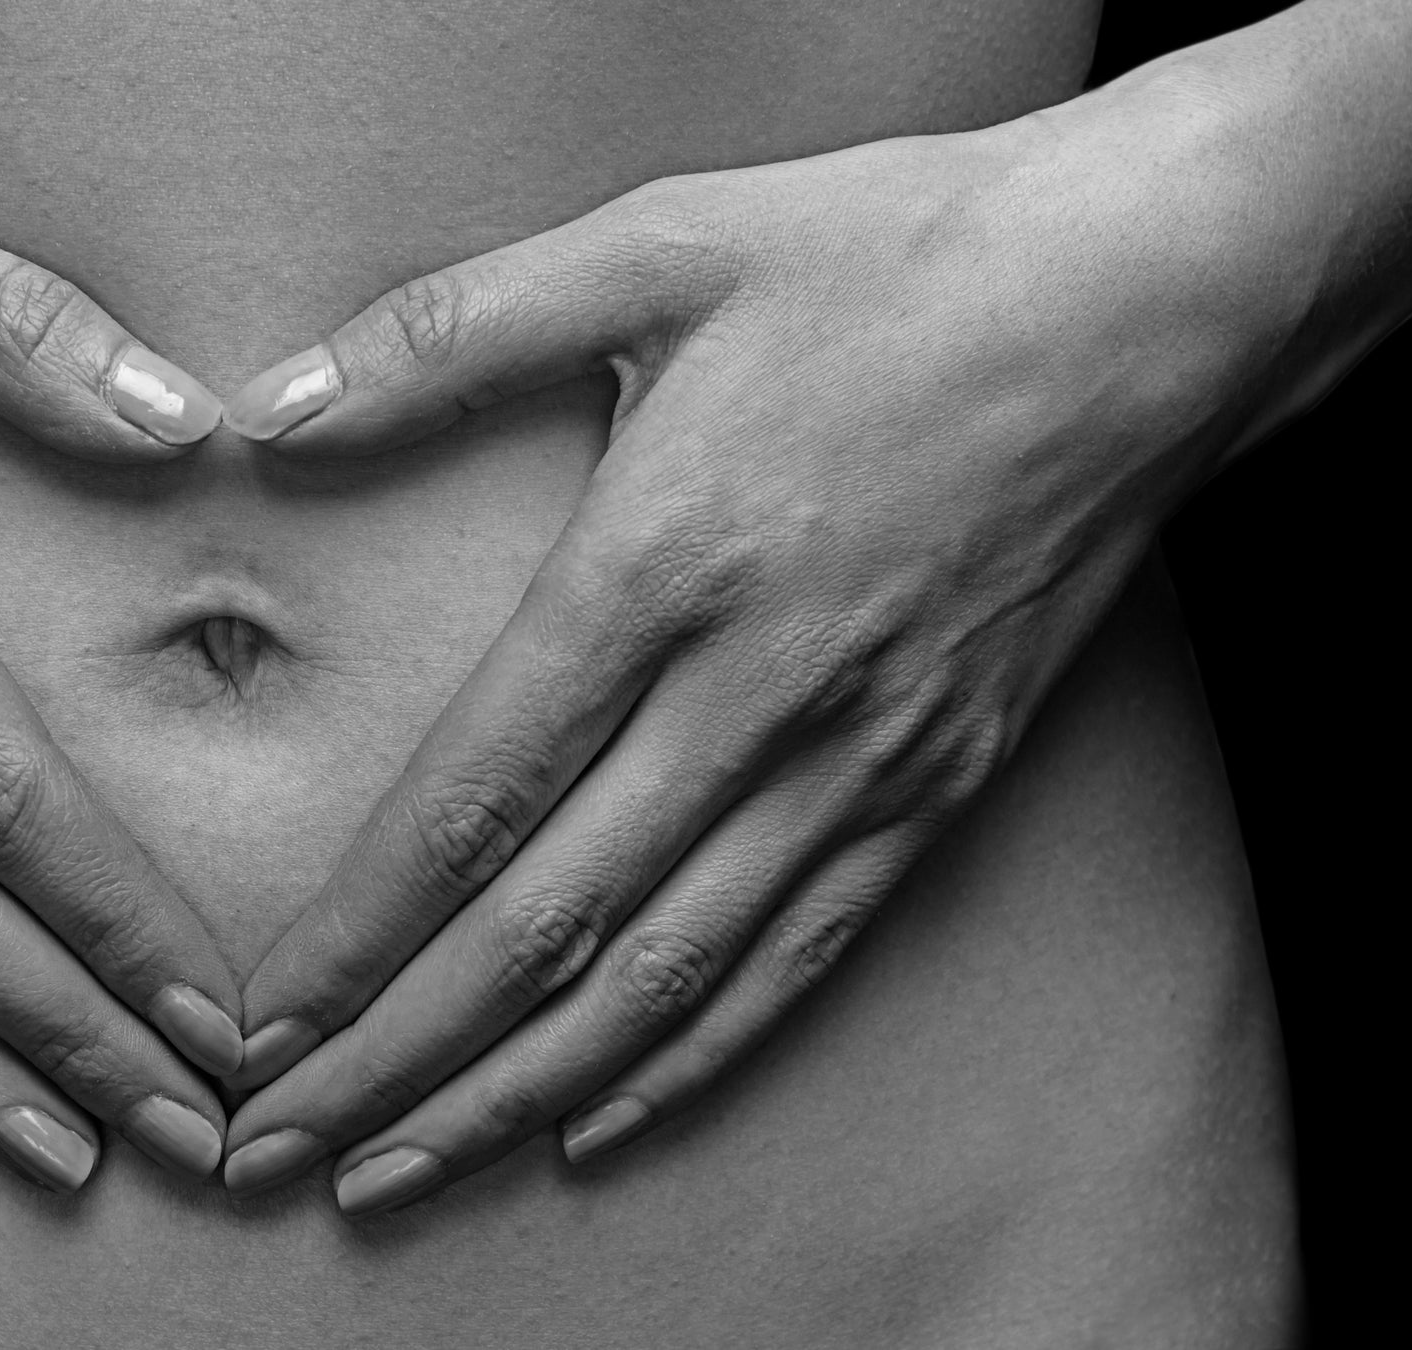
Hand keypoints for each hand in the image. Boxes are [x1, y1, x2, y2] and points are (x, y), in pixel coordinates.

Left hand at [214, 94, 1299, 1211]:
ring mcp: (865, 753)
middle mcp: (762, 691)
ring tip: (400, 1172)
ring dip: (520, 1092)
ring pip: (667, 977)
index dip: (358, 932)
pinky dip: (692, 1056)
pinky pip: (801, 956)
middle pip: (550, 927)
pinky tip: (599, 1122)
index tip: (255, 1025)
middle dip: (398, 1056)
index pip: (476, 800)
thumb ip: (447, 332)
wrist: (1156, 292)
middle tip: (276, 1150)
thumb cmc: (895, 248)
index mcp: (664, 563)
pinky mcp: (945, 779)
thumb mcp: (658, 241)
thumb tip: (267, 410)